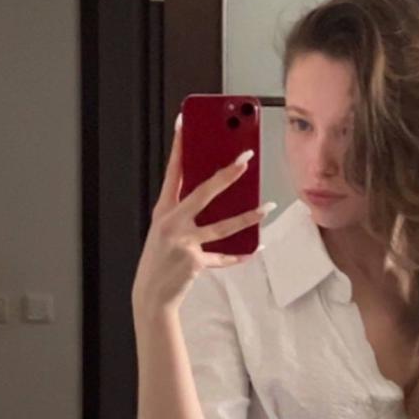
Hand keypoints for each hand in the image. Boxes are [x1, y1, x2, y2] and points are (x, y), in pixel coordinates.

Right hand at [131, 117, 271, 312]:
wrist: (151, 295)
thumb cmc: (160, 260)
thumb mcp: (166, 231)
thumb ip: (185, 213)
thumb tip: (215, 192)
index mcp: (163, 211)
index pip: (172, 172)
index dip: (178, 146)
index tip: (184, 123)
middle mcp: (171, 223)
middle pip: (203, 193)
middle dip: (227, 174)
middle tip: (246, 158)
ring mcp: (184, 243)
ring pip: (222, 226)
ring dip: (248, 216)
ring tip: (267, 206)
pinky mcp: (195, 261)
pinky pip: (224, 257)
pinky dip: (240, 255)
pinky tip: (256, 247)